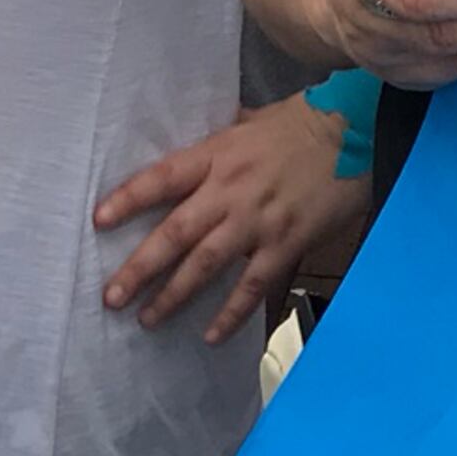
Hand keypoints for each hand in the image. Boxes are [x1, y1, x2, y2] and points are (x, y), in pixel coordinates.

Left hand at [93, 97, 372, 342]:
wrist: (357, 130)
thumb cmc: (303, 121)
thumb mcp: (252, 121)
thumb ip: (221, 143)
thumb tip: (197, 160)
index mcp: (219, 154)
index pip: (163, 177)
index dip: (129, 199)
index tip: (99, 221)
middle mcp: (231, 189)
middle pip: (175, 232)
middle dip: (140, 268)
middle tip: (112, 297)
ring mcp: (258, 219)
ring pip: (206, 264)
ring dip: (174, 295)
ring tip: (147, 319)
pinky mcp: (286, 242)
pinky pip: (252, 285)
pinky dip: (230, 313)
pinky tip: (210, 335)